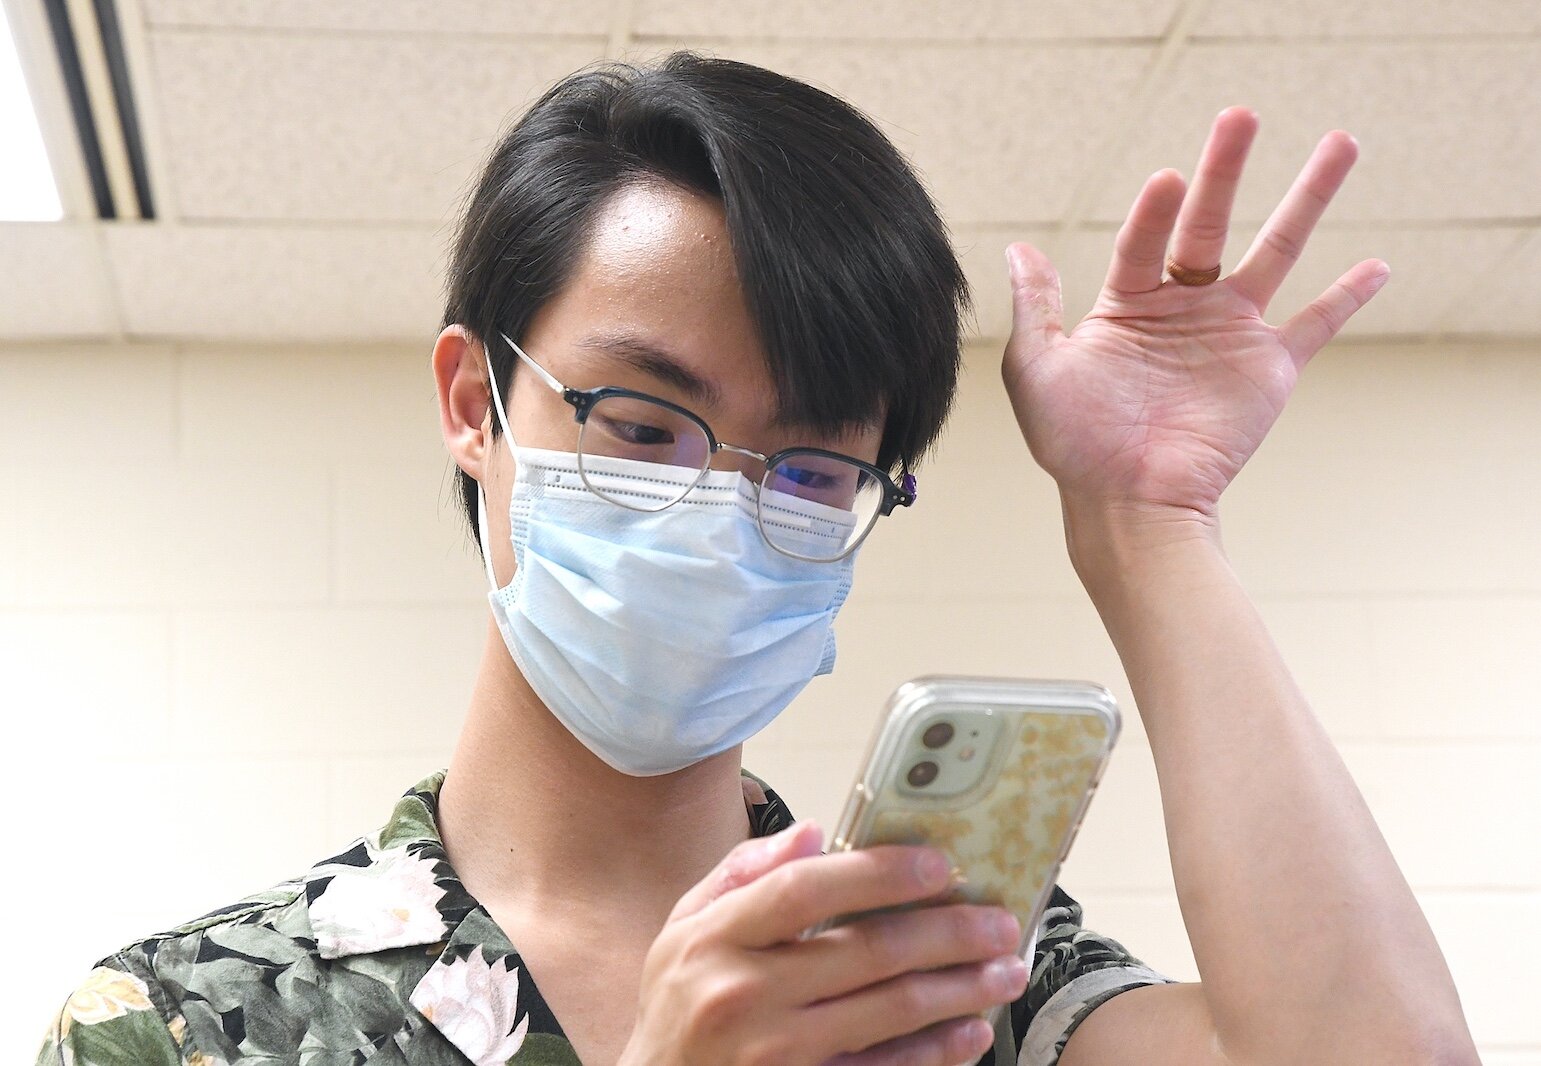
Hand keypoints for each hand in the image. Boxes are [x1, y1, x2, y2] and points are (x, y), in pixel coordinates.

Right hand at [619, 821, 1026, 1065]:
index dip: (878, 873)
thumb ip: (743, 873)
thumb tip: (815, 833)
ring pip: (888, 1013)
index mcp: (714, 937)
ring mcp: (774, 1054)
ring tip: (1004, 970)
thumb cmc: (676, 1004)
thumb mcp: (683, 927)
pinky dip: (934, 1052)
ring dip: (959, 989)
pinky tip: (970, 1031)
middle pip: (865, 951)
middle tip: (998, 921)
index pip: (804, 890)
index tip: (939, 865)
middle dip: (947, 932)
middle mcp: (743, 994)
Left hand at [1002, 107, 1387, 525]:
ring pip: (1276, 251)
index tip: (1167, 180)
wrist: (1128, 503)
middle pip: (1210, 223)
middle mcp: (1182, 309)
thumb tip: (1021, 249)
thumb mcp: (1037, 370)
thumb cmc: (1075, 445)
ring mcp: (1229, 334)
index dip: (1153, 211)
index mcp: (1128, 305)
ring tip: (1339, 144)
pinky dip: (1347, 295)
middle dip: (1225, 171)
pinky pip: (1316, 323)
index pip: (1143, 239)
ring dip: (1306, 198)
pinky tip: (1378, 263)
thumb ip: (1036, 307)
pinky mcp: (1268, 369)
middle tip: (1240, 116)